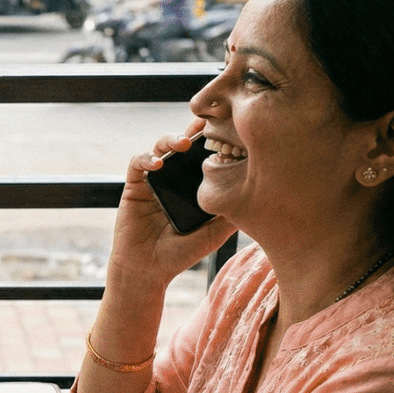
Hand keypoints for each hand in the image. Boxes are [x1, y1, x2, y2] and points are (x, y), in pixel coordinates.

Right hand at [110, 121, 237, 289]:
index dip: (214, 140)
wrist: (147, 270)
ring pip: (161, 147)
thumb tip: (260, 196)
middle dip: (194, 130)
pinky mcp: (134, 186)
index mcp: (193, 186)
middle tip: (207, 122)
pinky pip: (137, 163)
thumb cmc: (180, 254)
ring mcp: (154, 180)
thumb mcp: (214, 234)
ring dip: (171, 139)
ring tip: (183, 143)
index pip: (205, 155)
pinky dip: (146, 158)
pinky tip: (158, 164)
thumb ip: (230, 215)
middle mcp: (174, 178)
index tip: (229, 129)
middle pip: (184, 144)